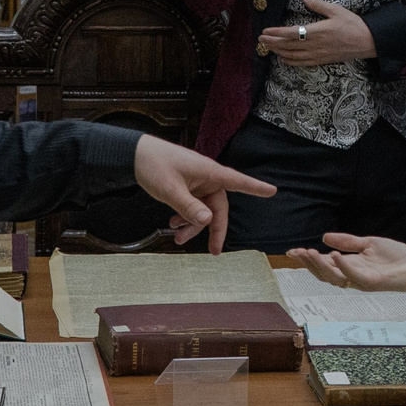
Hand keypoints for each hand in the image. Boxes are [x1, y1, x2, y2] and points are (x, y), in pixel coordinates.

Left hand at [134, 135, 275, 252]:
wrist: (133, 155)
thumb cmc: (154, 164)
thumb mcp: (171, 190)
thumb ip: (189, 207)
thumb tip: (208, 221)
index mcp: (209, 173)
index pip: (238, 181)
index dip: (255, 187)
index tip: (272, 191)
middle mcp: (206, 178)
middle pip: (218, 207)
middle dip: (214, 229)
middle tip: (213, 251)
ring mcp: (196, 183)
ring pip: (203, 210)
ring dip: (193, 226)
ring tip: (178, 238)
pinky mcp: (186, 187)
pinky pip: (192, 206)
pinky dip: (185, 218)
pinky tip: (173, 225)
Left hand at [260, 0, 374, 66]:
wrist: (368, 42)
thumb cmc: (353, 24)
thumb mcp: (336, 10)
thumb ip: (318, 5)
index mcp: (317, 31)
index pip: (290, 33)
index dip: (276, 33)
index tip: (265, 31)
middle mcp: (315, 45)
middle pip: (287, 46)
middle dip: (272, 43)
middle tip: (260, 40)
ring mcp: (317, 55)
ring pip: (292, 56)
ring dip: (278, 52)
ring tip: (267, 48)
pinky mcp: (322, 61)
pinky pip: (302, 63)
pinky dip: (290, 62)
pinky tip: (283, 59)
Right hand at [294, 232, 405, 298]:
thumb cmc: (395, 257)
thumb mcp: (368, 243)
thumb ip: (348, 242)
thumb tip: (324, 237)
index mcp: (350, 266)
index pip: (324, 265)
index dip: (307, 260)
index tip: (292, 252)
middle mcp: (352, 276)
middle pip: (324, 274)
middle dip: (309, 264)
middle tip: (298, 252)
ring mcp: (361, 281)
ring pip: (335, 278)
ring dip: (321, 266)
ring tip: (310, 253)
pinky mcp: (372, 283)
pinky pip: (354, 277)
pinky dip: (343, 266)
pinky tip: (335, 256)